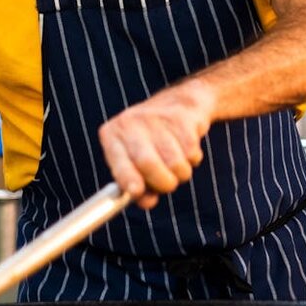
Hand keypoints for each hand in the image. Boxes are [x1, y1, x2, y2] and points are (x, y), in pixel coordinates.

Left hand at [98, 78, 213, 208]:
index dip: (128, 179)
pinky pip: (192, 153)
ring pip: (175, 163)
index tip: (136, 191)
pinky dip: (193, 159)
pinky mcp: (181, 117)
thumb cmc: (152, 141)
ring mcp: (156, 117)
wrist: (179, 103)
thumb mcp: (136, 161)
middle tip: (168, 184)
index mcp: (113, 135)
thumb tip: (146, 202)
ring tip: (177, 162)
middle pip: (148, 163)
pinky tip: (186, 147)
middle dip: (163, 183)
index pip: (119, 162)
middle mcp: (130, 123)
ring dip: (181, 172)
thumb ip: (140, 187)